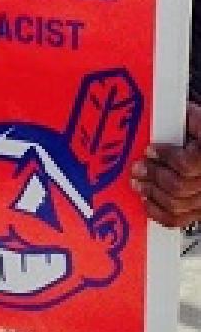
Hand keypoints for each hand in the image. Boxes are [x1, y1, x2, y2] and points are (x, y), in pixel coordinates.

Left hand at [131, 102, 200, 227]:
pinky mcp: (199, 211)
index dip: (166, 157)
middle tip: (136, 168)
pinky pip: (178, 220)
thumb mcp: (199, 121)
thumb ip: (190, 118)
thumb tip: (173, 111)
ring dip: (151, 193)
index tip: (149, 149)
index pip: (187, 164)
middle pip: (179, 186)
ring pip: (177, 204)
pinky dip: (159, 213)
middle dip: (153, 176)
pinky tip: (146, 202)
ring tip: (137, 183)